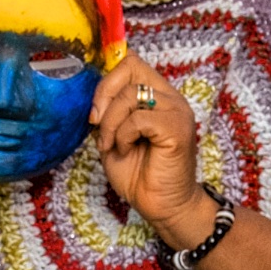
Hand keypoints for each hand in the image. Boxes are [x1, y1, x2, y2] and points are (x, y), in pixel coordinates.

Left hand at [94, 54, 210, 243]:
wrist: (161, 206)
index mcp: (157, 95)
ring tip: (111, 146)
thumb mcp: (112, 136)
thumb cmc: (139, 174)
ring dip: (110, 123)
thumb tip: (93, 96)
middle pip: (130, 68)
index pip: (131, 63)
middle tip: (97, 125)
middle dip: (104, 96)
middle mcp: (170, 98)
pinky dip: (123, 135)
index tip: (96, 112)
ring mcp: (177, 111)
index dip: (107, 82)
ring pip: (130, 95)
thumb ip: (106, 113)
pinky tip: (126, 150)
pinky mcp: (177, 129)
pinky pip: (138, 119)